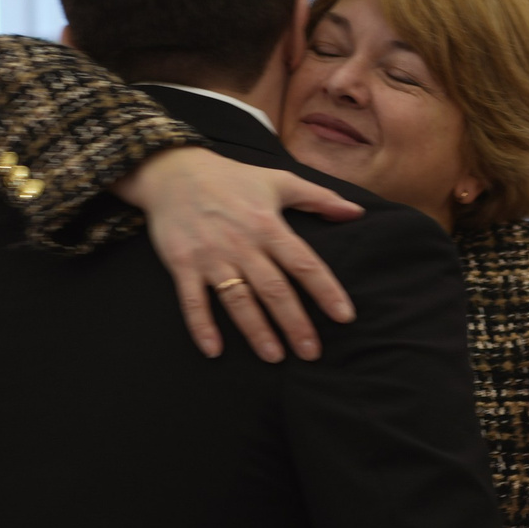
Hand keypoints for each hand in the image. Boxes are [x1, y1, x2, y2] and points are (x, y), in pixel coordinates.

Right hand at [116, 147, 363, 361]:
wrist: (172, 170)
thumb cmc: (232, 178)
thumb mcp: (278, 180)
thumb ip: (319, 198)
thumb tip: (357, 212)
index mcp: (269, 225)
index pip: (304, 264)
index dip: (326, 291)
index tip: (344, 317)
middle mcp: (242, 244)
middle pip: (274, 289)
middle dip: (294, 323)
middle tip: (311, 353)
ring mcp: (211, 256)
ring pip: (238, 299)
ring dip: (256, 330)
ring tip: (275, 357)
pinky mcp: (182, 264)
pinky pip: (192, 300)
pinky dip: (201, 326)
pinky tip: (214, 350)